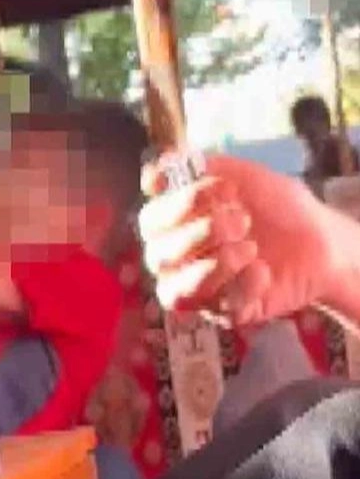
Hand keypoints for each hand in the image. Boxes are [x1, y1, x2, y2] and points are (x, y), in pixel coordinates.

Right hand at [138, 154, 333, 325]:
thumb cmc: (280, 206)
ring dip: (215, 264)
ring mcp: (199, 287)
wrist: (327, 242)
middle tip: (244, 220)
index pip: (151, 219)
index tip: (224, 189)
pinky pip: (215, 308)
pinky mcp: (225, 311)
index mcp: (176, 221)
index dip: (180, 204)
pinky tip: (262, 272)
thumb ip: (200, 167)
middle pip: (157, 254)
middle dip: (201, 233)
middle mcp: (178, 256)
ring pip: (175, 289)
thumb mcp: (243, 175)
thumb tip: (156, 168)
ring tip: (251, 249)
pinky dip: (241, 287)